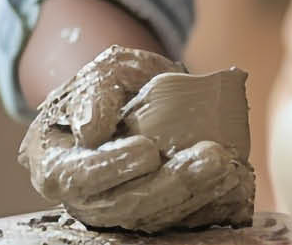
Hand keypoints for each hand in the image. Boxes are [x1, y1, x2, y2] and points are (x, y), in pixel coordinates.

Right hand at [19, 46, 254, 231]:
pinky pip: (177, 217)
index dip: (111, 167)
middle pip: (121, 204)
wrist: (135, 100)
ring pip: (152, 215)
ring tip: (228, 167)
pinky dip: (207, 203)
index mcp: (57, 164)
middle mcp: (84, 197)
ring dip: (194, 194)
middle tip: (211, 158)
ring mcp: (119, 208)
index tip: (147, 150)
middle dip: (169, 184)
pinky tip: (234, 182)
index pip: (77, 175)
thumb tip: (91, 128)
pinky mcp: (152, 211)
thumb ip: (92, 94)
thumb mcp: (101, 74)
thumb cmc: (111, 86)